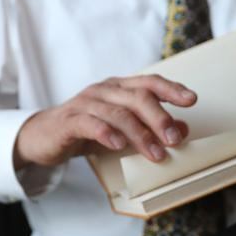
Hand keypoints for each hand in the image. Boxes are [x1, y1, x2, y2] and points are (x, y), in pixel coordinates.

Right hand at [13, 74, 196, 168]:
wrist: (44, 138)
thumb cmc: (88, 131)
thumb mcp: (122, 130)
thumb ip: (150, 127)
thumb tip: (181, 130)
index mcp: (119, 88)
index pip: (149, 82)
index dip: (172, 89)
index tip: (191, 100)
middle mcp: (104, 90)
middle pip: (138, 96)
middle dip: (160, 117)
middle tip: (174, 140)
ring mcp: (85, 103)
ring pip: (118, 113)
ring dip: (140, 134)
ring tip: (155, 154)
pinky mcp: (69, 120)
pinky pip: (90, 123)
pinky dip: (106, 133)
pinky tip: (118, 145)